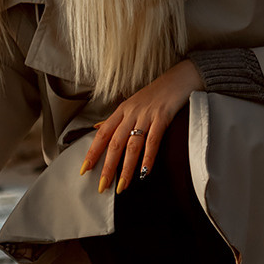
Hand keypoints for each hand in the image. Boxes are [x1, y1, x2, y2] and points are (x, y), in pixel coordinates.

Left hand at [79, 59, 202, 193]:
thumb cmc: (156, 93)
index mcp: (121, 111)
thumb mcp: (131, 103)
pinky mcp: (163, 117)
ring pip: (132, 145)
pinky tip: (144, 172)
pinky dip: (148, 158)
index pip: (102, 134)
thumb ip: (115, 119)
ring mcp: (147, 115)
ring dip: (126, 168)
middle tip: (102, 186)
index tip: (84, 169)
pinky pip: (153, 140)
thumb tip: (97, 127)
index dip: (92, 152)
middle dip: (107, 166)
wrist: (180, 78)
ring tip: (122, 186)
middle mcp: (131, 113)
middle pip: (115, 143)